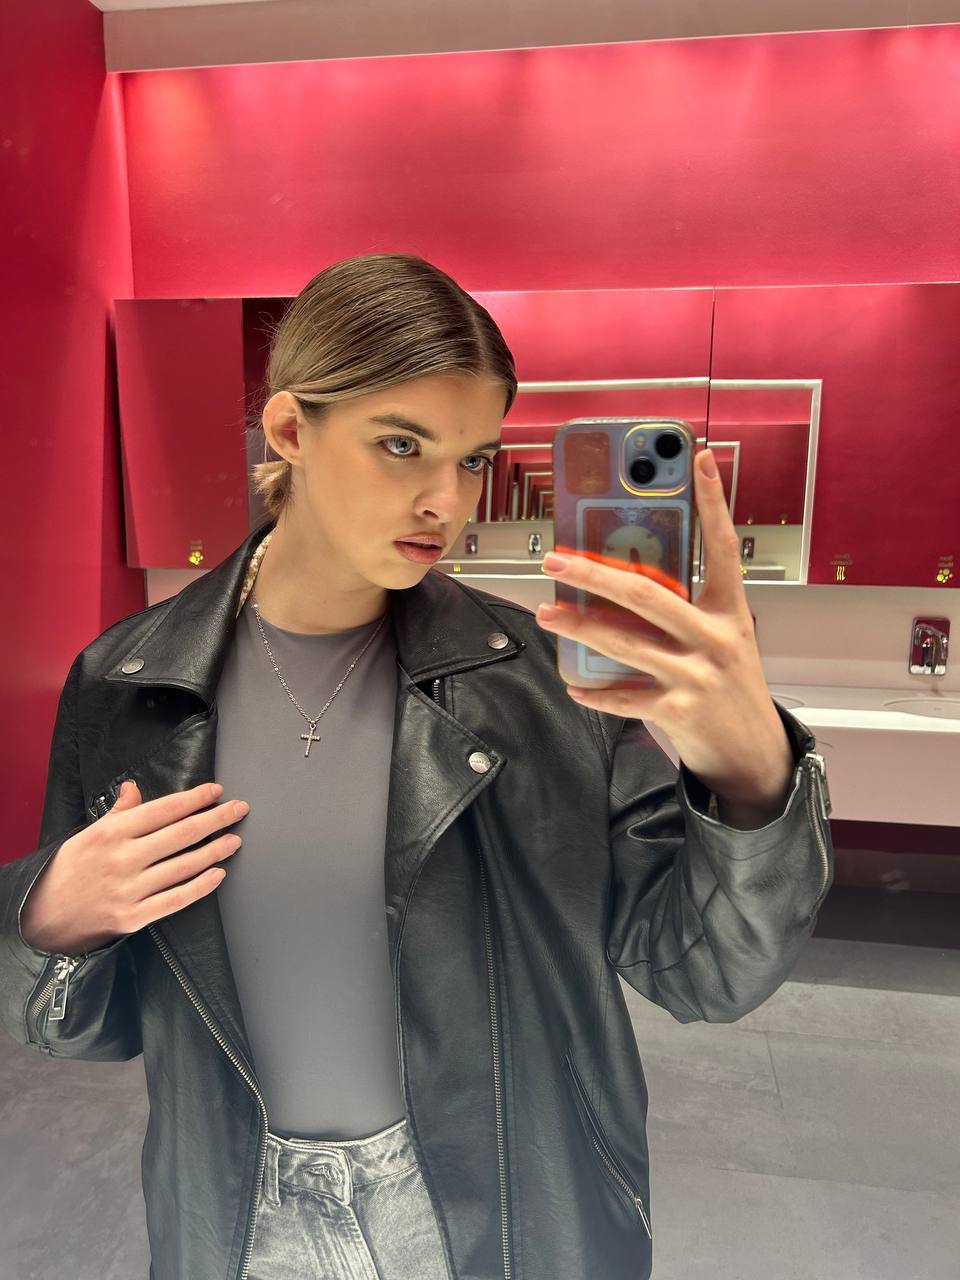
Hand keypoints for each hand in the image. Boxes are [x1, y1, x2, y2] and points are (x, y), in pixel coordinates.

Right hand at [20, 781, 246, 954]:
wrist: (42, 916)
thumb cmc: (69, 870)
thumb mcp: (88, 834)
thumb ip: (118, 812)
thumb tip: (134, 787)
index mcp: (111, 833)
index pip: (163, 810)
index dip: (194, 799)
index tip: (216, 791)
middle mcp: (123, 859)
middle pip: (181, 834)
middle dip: (215, 819)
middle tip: (239, 809)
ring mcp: (129, 890)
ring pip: (183, 866)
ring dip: (214, 851)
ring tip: (234, 840)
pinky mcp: (133, 917)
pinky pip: (176, 899)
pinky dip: (201, 886)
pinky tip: (218, 874)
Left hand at [535, 448, 794, 819]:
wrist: (753, 754)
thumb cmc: (729, 685)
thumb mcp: (721, 637)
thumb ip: (683, 608)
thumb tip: (619, 580)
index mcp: (729, 610)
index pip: (721, 544)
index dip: (712, 500)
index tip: (697, 458)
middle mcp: (716, 637)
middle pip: (649, 594)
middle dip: (597, 573)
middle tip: (558, 558)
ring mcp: (697, 675)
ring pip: (627, 642)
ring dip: (580, 626)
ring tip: (548, 612)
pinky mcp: (679, 710)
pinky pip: (624, 697)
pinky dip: (595, 692)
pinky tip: (573, 684)